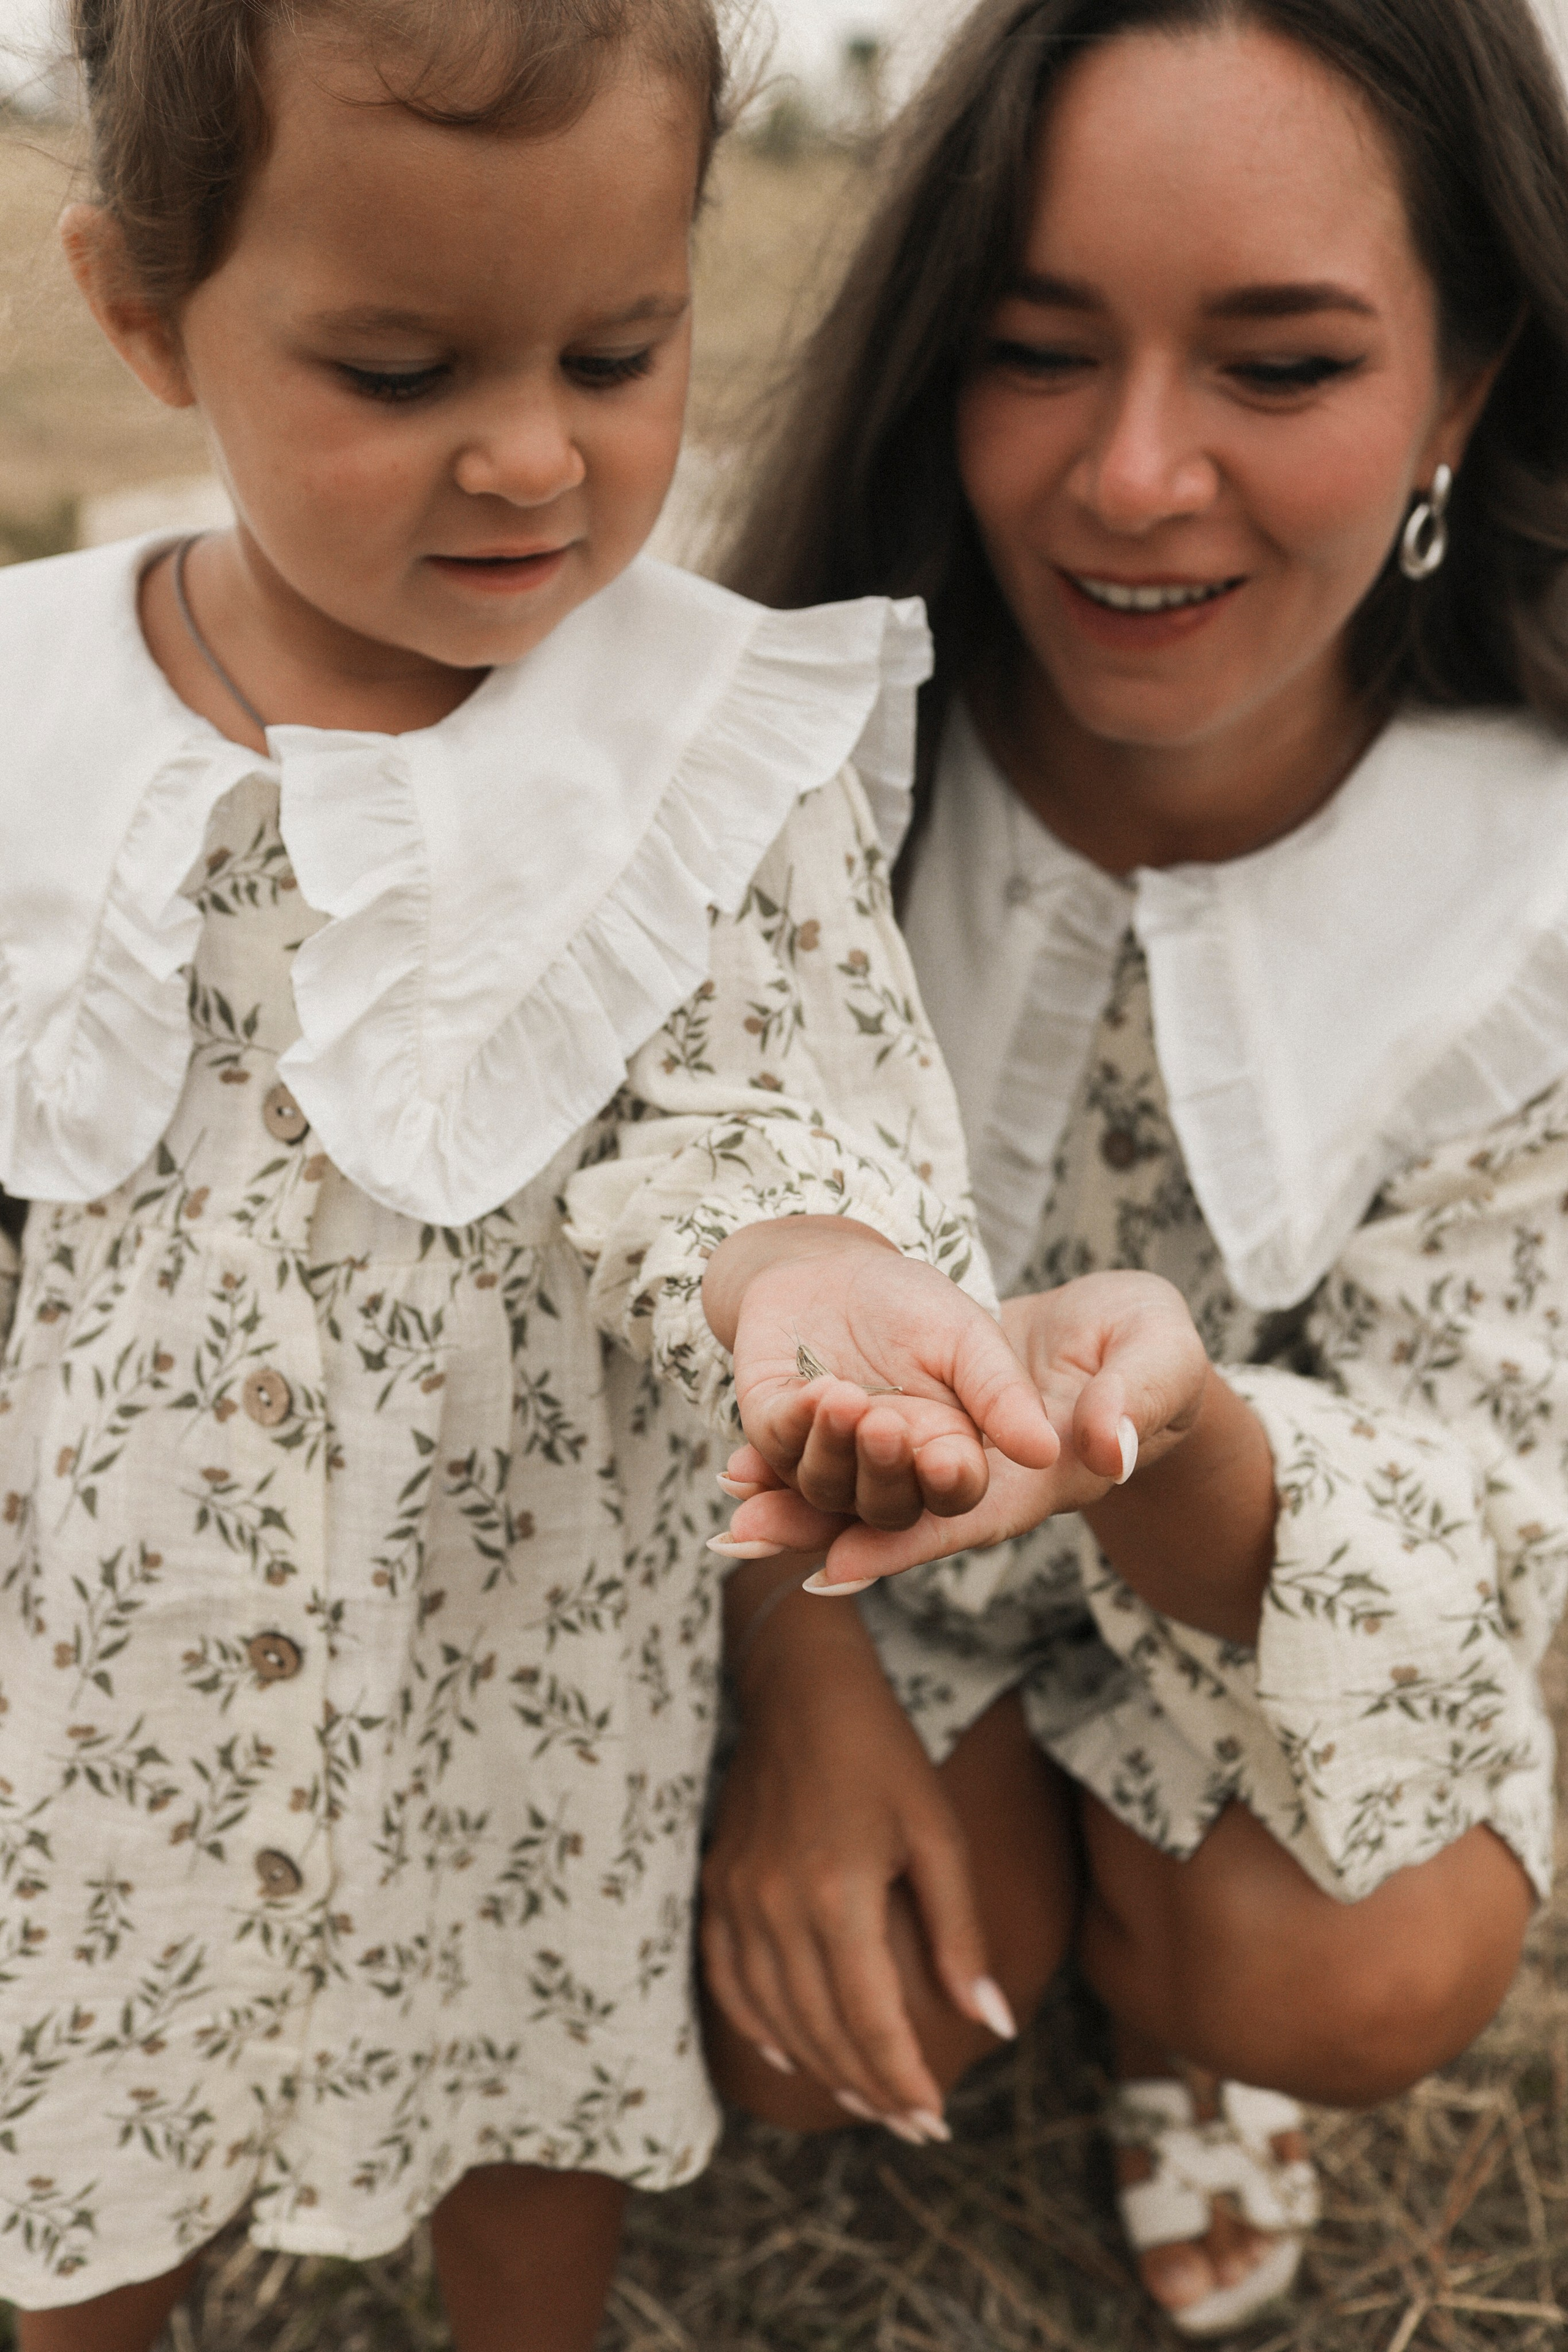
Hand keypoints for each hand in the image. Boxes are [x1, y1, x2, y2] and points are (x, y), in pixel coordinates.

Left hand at [702, 1218, 1056, 1530]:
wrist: (834, 1265)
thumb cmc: (913, 1304)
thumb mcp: (969, 1337)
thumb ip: (1002, 1394)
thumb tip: (1047, 1452)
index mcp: (944, 1454)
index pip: (953, 1494)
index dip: (948, 1487)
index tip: (947, 1462)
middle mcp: (885, 1471)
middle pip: (887, 1508)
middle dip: (884, 1472)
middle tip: (883, 1425)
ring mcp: (827, 1458)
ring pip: (827, 1490)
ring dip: (834, 1451)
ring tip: (843, 1397)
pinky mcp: (775, 1432)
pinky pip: (778, 1450)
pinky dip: (794, 1425)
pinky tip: (812, 1389)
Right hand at [703, 1584, 1000, 2127]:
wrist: (800, 1688)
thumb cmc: (882, 1753)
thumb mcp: (938, 1834)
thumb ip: (961, 1934)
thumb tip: (990, 2024)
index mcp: (838, 1894)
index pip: (869, 2019)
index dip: (903, 2079)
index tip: (936, 2117)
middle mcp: (777, 1905)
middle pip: (820, 2029)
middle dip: (870, 2088)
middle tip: (913, 2125)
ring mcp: (738, 1896)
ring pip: (773, 2016)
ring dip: (819, 2069)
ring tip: (866, 2101)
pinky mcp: (716, 1885)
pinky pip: (726, 1979)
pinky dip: (754, 2027)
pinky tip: (786, 2055)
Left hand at [721, 1271, 1208, 1585]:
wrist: (1117, 1328)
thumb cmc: (1145, 1345)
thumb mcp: (1156, 1358)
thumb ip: (1135, 1403)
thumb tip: (1104, 1453)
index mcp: (1037, 1477)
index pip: (963, 1520)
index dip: (902, 1546)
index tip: (835, 1565)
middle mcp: (978, 1477)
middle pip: (892, 1515)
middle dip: (821, 1524)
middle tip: (749, 1530)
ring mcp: (941, 1446)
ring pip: (859, 1490)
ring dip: (794, 1504)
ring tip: (731, 1514)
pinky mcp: (917, 1413)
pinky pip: (846, 1446)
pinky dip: (794, 1458)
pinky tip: (739, 1464)